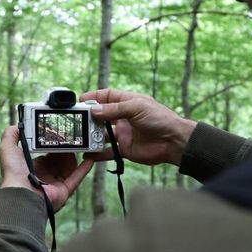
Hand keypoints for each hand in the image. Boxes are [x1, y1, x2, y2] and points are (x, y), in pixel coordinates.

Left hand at [0, 126, 93, 210]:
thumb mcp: (8, 149)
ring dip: (74, 156)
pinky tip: (90, 158)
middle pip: (59, 161)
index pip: (46, 155)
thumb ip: (11, 135)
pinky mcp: (65, 190)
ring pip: (69, 168)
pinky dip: (84, 169)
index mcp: (33, 168)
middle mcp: (45, 176)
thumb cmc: (13, 173)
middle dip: (65, 149)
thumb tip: (18, 125)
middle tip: (71, 137)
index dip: (52, 145)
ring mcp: (56, 184)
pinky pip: (77, 178)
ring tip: (80, 144)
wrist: (22, 193)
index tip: (58, 134)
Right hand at [79, 89, 196, 165]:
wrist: (174, 142)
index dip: (94, 97)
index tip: (80, 100)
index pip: (107, 96)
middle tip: (77, 121)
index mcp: (128, 102)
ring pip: (102, 134)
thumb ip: (114, 109)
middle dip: (89, 118)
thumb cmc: (160, 119)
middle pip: (101, 115)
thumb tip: (94, 110)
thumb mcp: (137, 108)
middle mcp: (124, 117)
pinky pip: (108, 151)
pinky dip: (98, 154)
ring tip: (81, 138)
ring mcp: (124, 133)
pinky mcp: (125, 148)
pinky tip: (89, 155)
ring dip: (92, 135)